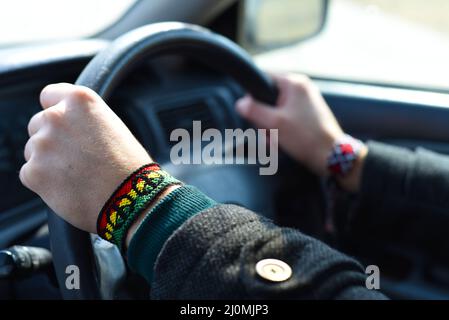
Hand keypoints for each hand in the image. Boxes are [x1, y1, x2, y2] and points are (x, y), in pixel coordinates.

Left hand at [20, 83, 151, 232]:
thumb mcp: (113, 127)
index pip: (49, 95)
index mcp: (80, 101)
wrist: (131, 197)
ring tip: (77, 176)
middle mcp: (56, 117)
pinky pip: (31, 174)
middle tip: (76, 158)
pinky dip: (45, 183)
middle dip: (52, 140)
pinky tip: (70, 187)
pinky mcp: (34, 172)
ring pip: (33, 151)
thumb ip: (86, 119)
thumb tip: (69, 126)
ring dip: (48, 162)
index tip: (64, 125)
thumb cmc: (129, 165)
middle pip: (38, 124)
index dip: (57, 111)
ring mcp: (42, 145)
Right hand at [236, 73, 366, 190]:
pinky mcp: (307, 115)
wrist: (331, 156)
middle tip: (267, 133)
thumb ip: (254, 111)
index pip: (263, 78)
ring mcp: (305, 102)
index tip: (252, 112)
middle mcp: (301, 89)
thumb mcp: (274, 123)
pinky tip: (281, 143)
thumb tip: (240, 103)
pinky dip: (280, 130)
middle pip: (268, 98)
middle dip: (263, 119)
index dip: (253, 95)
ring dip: (270, 128)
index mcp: (294, 83)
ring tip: (275, 141)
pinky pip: (285, 119)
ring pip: (275, 111)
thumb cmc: (306, 138)